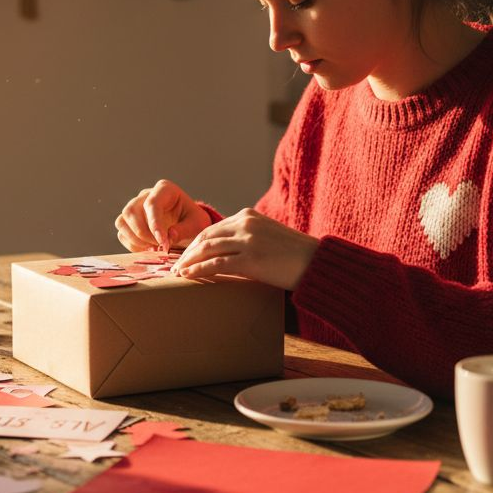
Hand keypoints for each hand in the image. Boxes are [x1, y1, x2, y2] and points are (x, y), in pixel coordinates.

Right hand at [115, 180, 211, 251]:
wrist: (189, 227)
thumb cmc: (194, 222)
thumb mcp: (197, 225)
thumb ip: (184, 230)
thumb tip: (168, 237)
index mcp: (165, 190)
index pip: (152, 204)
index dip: (154, 224)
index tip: (162, 242)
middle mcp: (146, 195)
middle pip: (131, 211)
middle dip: (142, 233)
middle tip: (159, 246)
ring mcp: (135, 207)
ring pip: (122, 221)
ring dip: (135, 239)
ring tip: (153, 249)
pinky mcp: (129, 222)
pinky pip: (122, 233)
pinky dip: (133, 245)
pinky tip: (148, 249)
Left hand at [172, 208, 317, 290]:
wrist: (317, 262)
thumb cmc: (294, 254)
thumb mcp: (268, 236)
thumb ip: (248, 237)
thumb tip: (228, 252)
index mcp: (248, 216)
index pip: (213, 229)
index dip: (195, 243)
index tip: (185, 254)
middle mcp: (245, 224)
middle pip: (206, 237)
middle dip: (188, 252)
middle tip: (176, 265)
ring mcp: (247, 240)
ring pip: (208, 249)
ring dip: (189, 261)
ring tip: (178, 272)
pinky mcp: (251, 259)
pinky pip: (217, 264)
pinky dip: (199, 270)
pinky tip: (189, 276)